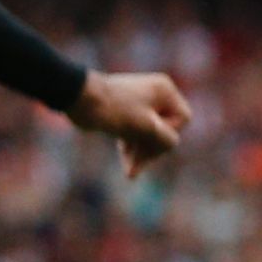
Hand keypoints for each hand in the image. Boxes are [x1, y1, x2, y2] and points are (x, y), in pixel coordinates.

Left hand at [70, 72, 192, 176]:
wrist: (78, 100)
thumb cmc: (114, 109)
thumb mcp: (146, 126)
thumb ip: (166, 138)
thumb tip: (172, 144)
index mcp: (164, 90)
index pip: (182, 119)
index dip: (169, 133)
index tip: (150, 137)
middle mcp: (156, 95)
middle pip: (166, 129)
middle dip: (152, 149)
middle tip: (137, 164)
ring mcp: (141, 105)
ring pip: (150, 135)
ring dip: (141, 153)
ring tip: (130, 171)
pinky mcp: (126, 115)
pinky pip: (137, 135)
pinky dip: (132, 148)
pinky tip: (128, 167)